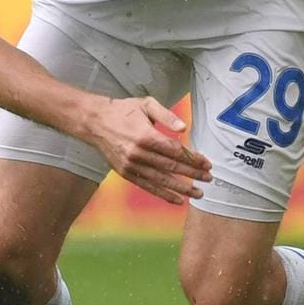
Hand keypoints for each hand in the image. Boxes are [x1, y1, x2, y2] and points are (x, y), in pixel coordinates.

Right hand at [82, 97, 210, 205]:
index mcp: (146, 135)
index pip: (176, 151)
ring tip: (198, 194)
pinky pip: (147, 186)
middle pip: (171, 167)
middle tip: (208, 179)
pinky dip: (163, 194)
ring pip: (161, 180)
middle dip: (192, 174)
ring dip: (182, 188)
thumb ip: (166, 115)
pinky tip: (177, 200)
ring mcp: (131, 165)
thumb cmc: (123, 110)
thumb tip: (183, 128)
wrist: (94, 121)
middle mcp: (139, 153)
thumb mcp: (146, 104)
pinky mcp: (126, 172)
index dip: (193, 159)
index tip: (207, 164)